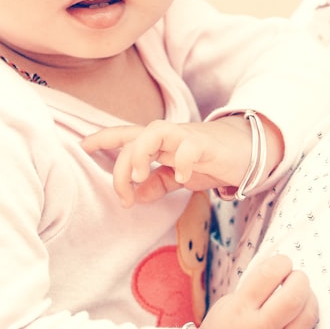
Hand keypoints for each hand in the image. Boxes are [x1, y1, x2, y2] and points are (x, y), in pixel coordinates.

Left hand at [82, 115, 280, 206]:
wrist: (246, 150)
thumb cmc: (208, 159)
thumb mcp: (179, 176)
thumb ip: (158, 183)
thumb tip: (135, 197)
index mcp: (158, 144)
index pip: (125, 135)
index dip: (102, 138)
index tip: (83, 146)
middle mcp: (168, 136)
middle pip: (133, 138)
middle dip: (121, 166)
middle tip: (124, 196)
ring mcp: (186, 137)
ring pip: (154, 131)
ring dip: (141, 154)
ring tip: (142, 178)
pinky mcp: (206, 145)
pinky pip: (189, 147)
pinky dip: (181, 161)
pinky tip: (181, 177)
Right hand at [201, 254, 316, 328]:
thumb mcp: (226, 305)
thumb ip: (251, 289)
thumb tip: (278, 271)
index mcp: (240, 308)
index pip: (269, 275)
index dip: (281, 263)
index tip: (283, 263)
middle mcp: (259, 327)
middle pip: (294, 297)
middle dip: (300, 280)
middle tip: (297, 277)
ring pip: (308, 317)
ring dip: (310, 299)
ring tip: (303, 296)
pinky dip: (308, 318)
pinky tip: (301, 314)